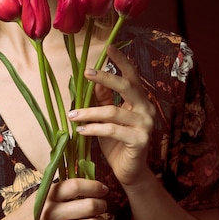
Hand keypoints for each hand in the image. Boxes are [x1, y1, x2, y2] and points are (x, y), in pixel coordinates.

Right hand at [0, 178, 108, 219]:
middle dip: (102, 205)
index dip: (94, 186)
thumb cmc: (26, 216)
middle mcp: (51, 213)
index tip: (103, 189)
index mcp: (47, 196)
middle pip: (88, 206)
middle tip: (102, 206)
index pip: (76, 186)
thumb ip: (59, 190)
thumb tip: (87, 181)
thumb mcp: (38, 197)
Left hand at [68, 45, 155, 187]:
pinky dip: (93, 129)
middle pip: (126, 87)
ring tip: (71, 115)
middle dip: (105, 78)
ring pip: (113, 111)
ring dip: (89, 112)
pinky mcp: (140, 140)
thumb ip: (103, 99)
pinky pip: (112, 130)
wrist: (129, 172)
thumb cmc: (116, 143)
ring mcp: (146, 125)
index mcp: (140, 100)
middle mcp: (147, 109)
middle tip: (87, 73)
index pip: (132, 76)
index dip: (121, 61)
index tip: (108, 48)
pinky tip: (80, 130)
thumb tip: (92, 81)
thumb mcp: (108, 117)